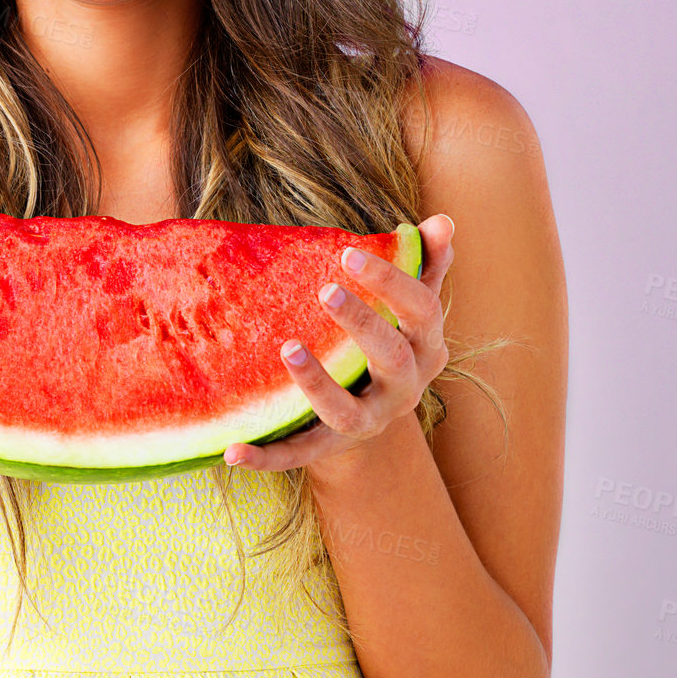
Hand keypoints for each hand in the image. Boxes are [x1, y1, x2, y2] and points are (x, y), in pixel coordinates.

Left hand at [224, 214, 454, 472]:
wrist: (373, 417)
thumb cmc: (389, 342)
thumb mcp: (409, 308)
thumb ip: (425, 264)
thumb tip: (443, 221)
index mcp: (426, 348)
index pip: (422, 311)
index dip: (391, 281)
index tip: (348, 253)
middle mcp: (404, 390)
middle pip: (391, 357)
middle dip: (362, 323)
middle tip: (326, 290)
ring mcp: (368, 423)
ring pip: (346, 412)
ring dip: (317, 383)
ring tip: (287, 348)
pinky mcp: (329, 448)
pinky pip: (299, 455)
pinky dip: (267, 457)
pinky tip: (233, 451)